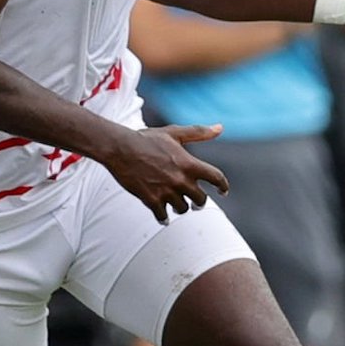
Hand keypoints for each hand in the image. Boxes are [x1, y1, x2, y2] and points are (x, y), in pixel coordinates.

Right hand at [105, 123, 229, 223]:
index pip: (216, 178)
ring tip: (176, 203)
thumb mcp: (175, 133)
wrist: (120, 148)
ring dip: (181, 207)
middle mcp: (180, 180)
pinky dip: (163, 217)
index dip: (223, 186)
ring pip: (182, 209)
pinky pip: (162, 216)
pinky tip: (162, 216)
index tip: (223, 191)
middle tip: (196, 201)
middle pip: (200, 199)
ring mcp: (166, 191)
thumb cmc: (147, 139)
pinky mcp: (151, 200)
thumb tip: (219, 128)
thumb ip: (199, 132)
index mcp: (188, 163)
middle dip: (199, 201)